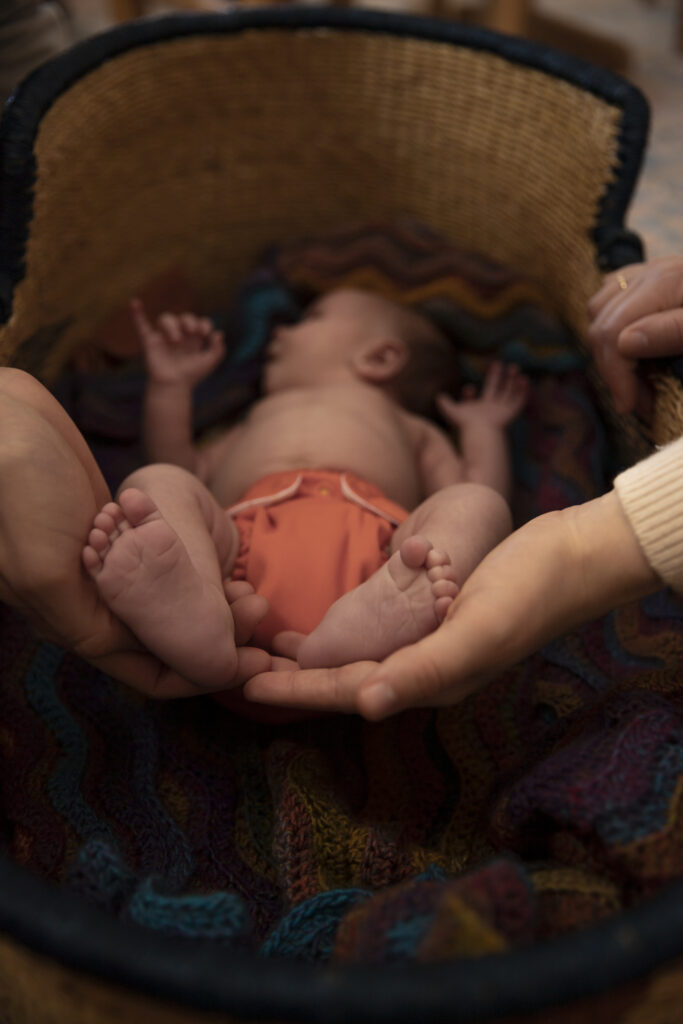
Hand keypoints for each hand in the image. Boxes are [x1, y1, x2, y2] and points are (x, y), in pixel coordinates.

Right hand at [130, 298, 224, 386]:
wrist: (174, 386)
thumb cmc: (191, 376)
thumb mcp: (210, 363)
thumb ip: (218, 350)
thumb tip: (219, 333)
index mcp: (193, 340)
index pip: (199, 322)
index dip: (204, 323)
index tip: (205, 334)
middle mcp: (179, 335)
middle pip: (184, 317)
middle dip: (190, 321)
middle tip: (192, 333)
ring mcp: (163, 337)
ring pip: (166, 318)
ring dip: (172, 326)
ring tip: (176, 341)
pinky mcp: (149, 341)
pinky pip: (141, 325)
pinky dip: (137, 314)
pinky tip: (135, 303)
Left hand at [242, 491, 659, 717]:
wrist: (571, 557)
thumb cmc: (528, 590)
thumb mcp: (477, 630)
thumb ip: (424, 669)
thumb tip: (364, 706)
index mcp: (430, 678)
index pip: (349, 689)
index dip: (297, 689)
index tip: (246, 684)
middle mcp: (425, 667)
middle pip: (345, 678)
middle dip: (294, 677)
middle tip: (240, 667)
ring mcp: (430, 642)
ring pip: (356, 656)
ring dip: (313, 657)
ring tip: (268, 650)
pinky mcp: (435, 616)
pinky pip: (375, 630)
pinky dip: (341, 631)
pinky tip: (322, 626)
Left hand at [436, 362, 528, 430]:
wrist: (480, 431)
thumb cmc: (466, 423)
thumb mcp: (452, 411)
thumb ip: (445, 403)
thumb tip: (437, 395)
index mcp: (477, 409)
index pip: (471, 400)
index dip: (469, 393)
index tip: (468, 388)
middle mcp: (490, 408)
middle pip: (495, 390)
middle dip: (496, 377)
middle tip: (498, 363)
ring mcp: (501, 410)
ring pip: (509, 393)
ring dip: (512, 381)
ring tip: (515, 368)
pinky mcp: (510, 413)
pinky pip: (519, 401)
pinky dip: (522, 391)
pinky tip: (524, 379)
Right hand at [587, 256, 682, 414]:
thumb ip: (674, 332)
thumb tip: (625, 343)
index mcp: (667, 283)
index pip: (615, 334)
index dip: (619, 378)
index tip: (637, 409)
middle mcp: (652, 272)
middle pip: (602, 325)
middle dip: (615, 372)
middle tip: (644, 402)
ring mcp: (649, 270)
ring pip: (599, 309)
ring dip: (609, 350)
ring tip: (639, 376)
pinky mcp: (649, 274)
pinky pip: (610, 295)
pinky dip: (611, 323)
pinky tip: (633, 345)